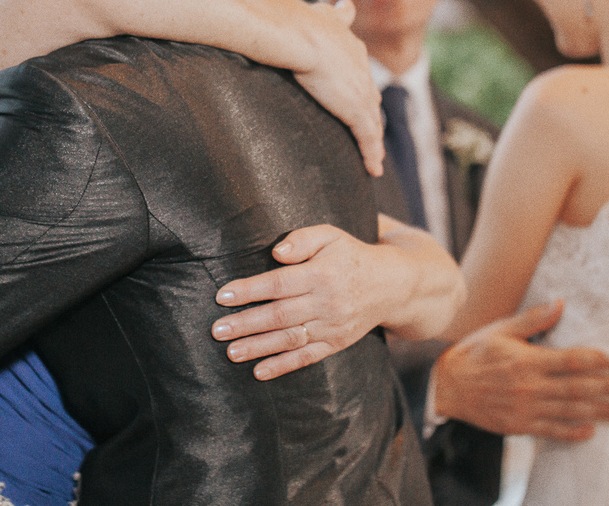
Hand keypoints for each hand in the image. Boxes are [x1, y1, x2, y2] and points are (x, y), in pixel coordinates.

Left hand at [211, 222, 450, 379]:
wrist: (391, 285)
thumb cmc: (350, 255)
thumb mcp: (331, 235)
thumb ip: (302, 239)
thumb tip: (276, 252)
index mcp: (321, 273)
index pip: (279, 283)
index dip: (249, 290)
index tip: (222, 295)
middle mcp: (326, 302)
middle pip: (280, 315)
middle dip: (246, 323)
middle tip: (217, 329)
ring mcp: (332, 326)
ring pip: (290, 339)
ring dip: (258, 347)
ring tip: (231, 352)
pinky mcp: (336, 344)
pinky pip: (307, 358)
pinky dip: (283, 366)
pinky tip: (259, 371)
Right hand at [292, 0, 382, 175]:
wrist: (302, 35)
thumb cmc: (305, 23)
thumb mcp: (325, 14)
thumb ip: (338, 13)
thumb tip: (347, 4)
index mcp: (353, 50)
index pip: (361, 74)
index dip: (362, 88)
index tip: (364, 98)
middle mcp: (363, 71)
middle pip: (371, 99)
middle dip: (373, 115)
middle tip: (374, 131)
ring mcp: (361, 93)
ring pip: (373, 122)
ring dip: (375, 140)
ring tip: (375, 157)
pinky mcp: (356, 111)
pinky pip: (367, 138)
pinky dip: (372, 154)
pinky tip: (374, 168)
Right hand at [433, 301, 608, 440]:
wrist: (446, 385)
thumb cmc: (474, 354)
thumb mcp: (500, 330)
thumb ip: (532, 320)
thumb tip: (558, 304)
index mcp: (527, 360)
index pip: (570, 360)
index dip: (595, 360)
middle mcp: (529, 385)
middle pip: (576, 387)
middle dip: (605, 387)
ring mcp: (525, 407)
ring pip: (568, 411)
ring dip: (597, 411)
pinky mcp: (518, 424)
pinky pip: (550, 431)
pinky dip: (570, 432)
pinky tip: (589, 431)